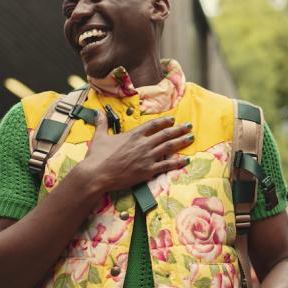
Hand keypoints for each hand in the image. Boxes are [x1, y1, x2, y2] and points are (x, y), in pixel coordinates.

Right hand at [77, 114, 192, 192]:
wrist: (96, 174)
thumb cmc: (97, 157)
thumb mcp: (99, 137)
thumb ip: (101, 123)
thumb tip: (98, 112)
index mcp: (133, 135)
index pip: (153, 125)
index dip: (164, 121)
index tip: (172, 119)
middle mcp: (143, 144)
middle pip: (165, 134)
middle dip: (178, 129)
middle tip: (189, 126)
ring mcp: (146, 157)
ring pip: (169, 147)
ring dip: (181, 141)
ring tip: (191, 138)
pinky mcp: (147, 171)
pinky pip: (166, 165)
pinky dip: (178, 162)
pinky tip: (186, 160)